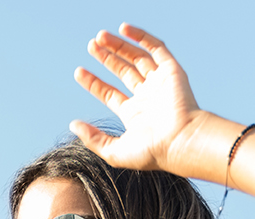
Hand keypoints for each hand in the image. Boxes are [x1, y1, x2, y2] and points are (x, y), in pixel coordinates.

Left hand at [69, 24, 205, 172]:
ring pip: (137, 57)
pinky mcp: (172, 71)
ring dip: (119, 46)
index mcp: (134, 114)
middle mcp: (147, 97)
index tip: (78, 71)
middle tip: (91, 45)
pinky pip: (156, 48)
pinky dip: (141, 37)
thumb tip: (73, 125)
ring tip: (99, 37)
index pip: (110, 93)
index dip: (94, 82)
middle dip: (107, 58)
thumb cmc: (151, 152)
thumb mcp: (114, 151)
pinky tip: (123, 29)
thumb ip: (93, 138)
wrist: (181, 142)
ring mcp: (159, 83)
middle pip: (123, 71)